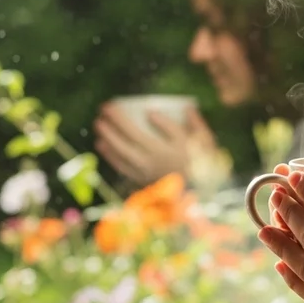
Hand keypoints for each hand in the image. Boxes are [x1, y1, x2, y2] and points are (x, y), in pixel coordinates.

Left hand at [93, 103, 216, 185]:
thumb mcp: (205, 143)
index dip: (157, 120)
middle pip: (133, 138)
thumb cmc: (202, 165)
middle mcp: (158, 161)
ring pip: (123, 152)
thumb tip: (185, 106)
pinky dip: (110, 155)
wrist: (195, 196)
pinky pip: (122, 167)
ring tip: (98, 124)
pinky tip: (101, 144)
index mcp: (175, 150)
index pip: (162, 131)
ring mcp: (147, 172)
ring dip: (108, 136)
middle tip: (105, 108)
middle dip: (116, 121)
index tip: (148, 110)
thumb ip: (196, 123)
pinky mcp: (142, 180)